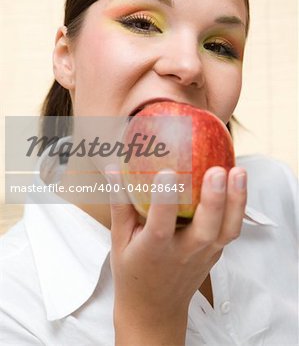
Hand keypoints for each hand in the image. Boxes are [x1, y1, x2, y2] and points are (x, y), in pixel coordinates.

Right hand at [105, 164, 246, 345]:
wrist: (154, 311)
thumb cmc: (133, 273)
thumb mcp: (119, 241)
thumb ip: (119, 203)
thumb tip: (113, 168)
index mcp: (154, 250)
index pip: (160, 224)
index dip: (164, 199)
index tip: (167, 172)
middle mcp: (183, 253)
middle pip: (205, 229)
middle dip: (214, 199)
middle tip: (217, 171)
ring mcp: (204, 255)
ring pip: (226, 230)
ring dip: (236, 201)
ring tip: (238, 172)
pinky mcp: (216, 253)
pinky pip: (230, 230)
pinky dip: (238, 207)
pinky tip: (238, 182)